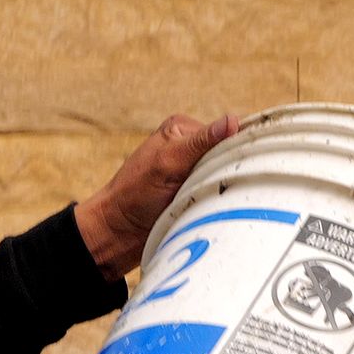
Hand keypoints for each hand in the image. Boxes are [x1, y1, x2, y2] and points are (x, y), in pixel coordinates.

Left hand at [75, 114, 238, 276]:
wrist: (119, 233)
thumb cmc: (135, 194)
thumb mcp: (169, 162)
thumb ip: (200, 142)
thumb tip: (232, 120)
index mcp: (182, 129)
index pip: (226, 132)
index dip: (234, 149)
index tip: (231, 167)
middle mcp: (191, 148)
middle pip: (229, 155)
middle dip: (227, 171)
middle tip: (211, 188)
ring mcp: (195, 173)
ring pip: (228, 176)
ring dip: (223, 189)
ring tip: (205, 200)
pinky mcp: (197, 195)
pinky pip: (220, 196)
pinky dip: (218, 203)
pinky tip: (211, 209)